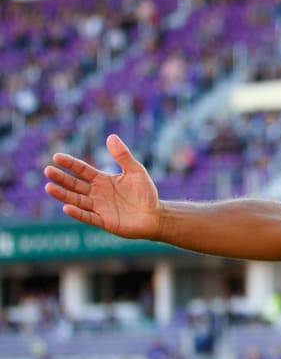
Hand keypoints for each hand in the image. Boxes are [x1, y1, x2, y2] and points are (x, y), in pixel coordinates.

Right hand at [44, 134, 160, 239]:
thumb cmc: (145, 193)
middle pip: (75, 184)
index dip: (70, 164)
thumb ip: (123, 156)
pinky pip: (88, 217)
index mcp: (102, 180)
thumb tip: (111, 137)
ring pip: (76, 200)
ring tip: (49, 187)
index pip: (82, 170)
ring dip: (63, 195)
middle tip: (47, 170)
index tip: (56, 157)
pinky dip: (77, 213)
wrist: (155, 215)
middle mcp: (96, 193)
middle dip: (61, 178)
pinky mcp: (104, 221)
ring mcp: (98, 207)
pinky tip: (66, 207)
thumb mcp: (135, 171)